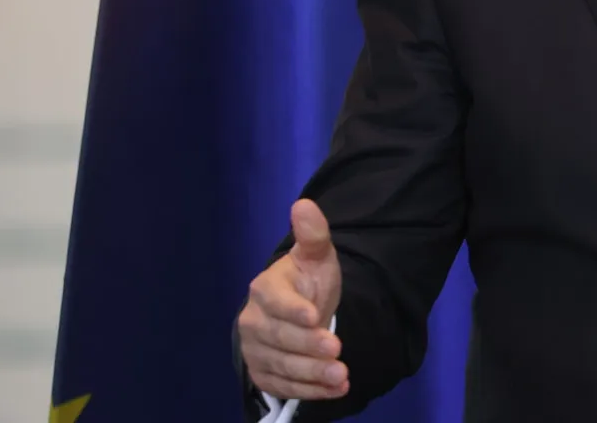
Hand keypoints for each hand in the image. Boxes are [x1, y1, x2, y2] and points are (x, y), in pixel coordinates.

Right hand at [238, 199, 347, 400]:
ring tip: (342, 375)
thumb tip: (304, 205)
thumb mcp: (317, 257)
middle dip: (308, 346)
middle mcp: (254, 322)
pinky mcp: (263, 374)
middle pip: (279, 338)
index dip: (292, 310)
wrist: (299, 312)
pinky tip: (335, 389)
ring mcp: (256, 351)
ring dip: (312, 373)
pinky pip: (283, 386)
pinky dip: (310, 391)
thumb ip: (313, 235)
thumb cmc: (307, 282)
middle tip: (337, 350)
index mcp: (265, 290)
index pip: (274, 302)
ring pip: (282, 365)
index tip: (313, 316)